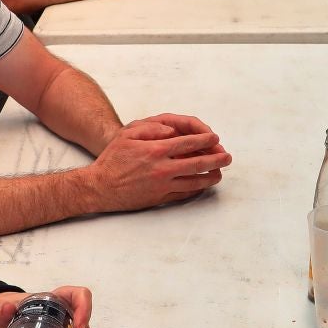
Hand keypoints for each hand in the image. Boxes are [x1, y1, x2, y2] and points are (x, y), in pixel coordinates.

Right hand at [89, 117, 232, 209]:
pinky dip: (196, 189)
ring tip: (219, 173)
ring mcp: (162, 186)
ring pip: (194, 181)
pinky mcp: (160, 198)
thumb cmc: (112, 159)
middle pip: (197, 164)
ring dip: (210, 176)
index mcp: (156, 150)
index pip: (188, 143)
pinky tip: (202, 186)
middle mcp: (162, 169)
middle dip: (216, 159)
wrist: (99, 187)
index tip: (215, 138)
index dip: (204, 140)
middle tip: (228, 158)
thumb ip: (152, 129)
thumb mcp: (127, 135)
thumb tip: (173, 131)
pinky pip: (184, 194)